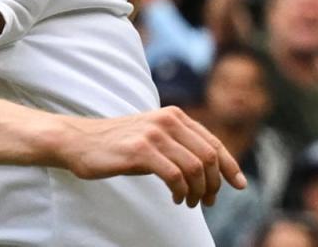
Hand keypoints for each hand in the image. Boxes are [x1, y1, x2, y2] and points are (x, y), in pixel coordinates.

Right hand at [57, 106, 245, 206]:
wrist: (79, 141)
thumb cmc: (116, 144)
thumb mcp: (152, 137)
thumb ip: (177, 144)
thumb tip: (209, 168)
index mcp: (174, 115)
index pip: (213, 141)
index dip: (230, 165)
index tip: (239, 184)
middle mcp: (167, 120)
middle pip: (209, 156)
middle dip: (214, 183)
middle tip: (207, 201)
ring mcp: (154, 134)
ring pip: (196, 167)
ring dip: (198, 191)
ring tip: (190, 202)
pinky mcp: (141, 150)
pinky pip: (175, 175)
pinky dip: (181, 192)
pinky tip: (176, 199)